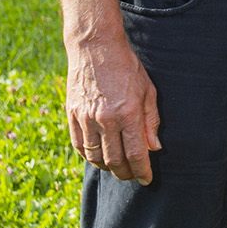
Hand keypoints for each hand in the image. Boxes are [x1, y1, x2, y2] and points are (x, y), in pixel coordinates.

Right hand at [65, 34, 160, 184]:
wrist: (95, 48)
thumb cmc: (127, 67)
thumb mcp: (148, 90)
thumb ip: (151, 121)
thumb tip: (155, 148)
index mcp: (128, 113)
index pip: (136, 153)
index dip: (142, 171)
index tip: (147, 179)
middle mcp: (105, 119)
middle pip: (115, 160)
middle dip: (126, 173)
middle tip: (134, 177)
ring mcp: (85, 119)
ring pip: (95, 157)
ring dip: (108, 168)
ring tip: (118, 169)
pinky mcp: (71, 116)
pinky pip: (79, 146)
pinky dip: (89, 157)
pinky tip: (99, 158)